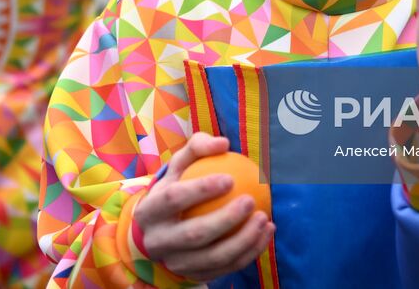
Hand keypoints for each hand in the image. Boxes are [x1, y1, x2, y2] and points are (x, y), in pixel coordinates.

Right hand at [134, 132, 273, 283]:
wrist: (159, 230)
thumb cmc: (174, 188)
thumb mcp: (178, 166)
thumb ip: (198, 147)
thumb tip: (223, 143)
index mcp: (150, 211)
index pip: (174, 199)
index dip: (201, 189)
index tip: (230, 178)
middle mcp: (159, 241)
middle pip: (194, 234)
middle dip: (225, 220)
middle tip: (250, 200)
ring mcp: (175, 263)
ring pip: (213, 258)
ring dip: (244, 240)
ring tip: (265, 219)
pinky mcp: (193, 276)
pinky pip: (226, 268)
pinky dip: (250, 252)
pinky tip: (267, 233)